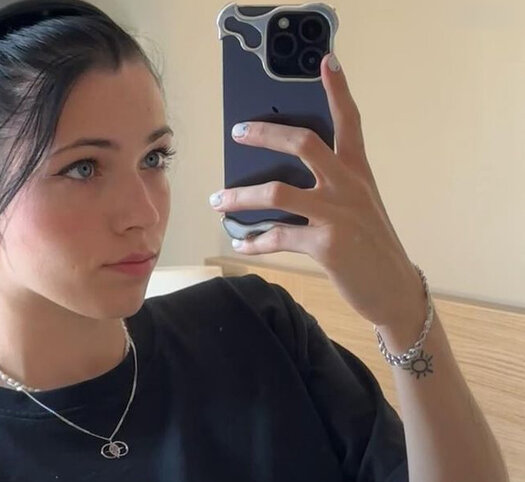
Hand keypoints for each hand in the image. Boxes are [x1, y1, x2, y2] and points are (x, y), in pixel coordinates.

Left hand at [208, 52, 423, 329]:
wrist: (394, 290)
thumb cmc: (373, 250)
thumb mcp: (361, 209)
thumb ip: (334, 188)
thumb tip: (285, 184)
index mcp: (359, 173)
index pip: (350, 122)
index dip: (338, 90)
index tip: (326, 61)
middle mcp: (348, 186)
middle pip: (303, 143)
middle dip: (266, 134)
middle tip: (239, 132)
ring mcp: (337, 214)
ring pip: (278, 193)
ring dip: (241, 197)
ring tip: (218, 200)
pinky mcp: (327, 245)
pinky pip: (279, 237)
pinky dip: (254, 242)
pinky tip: (241, 244)